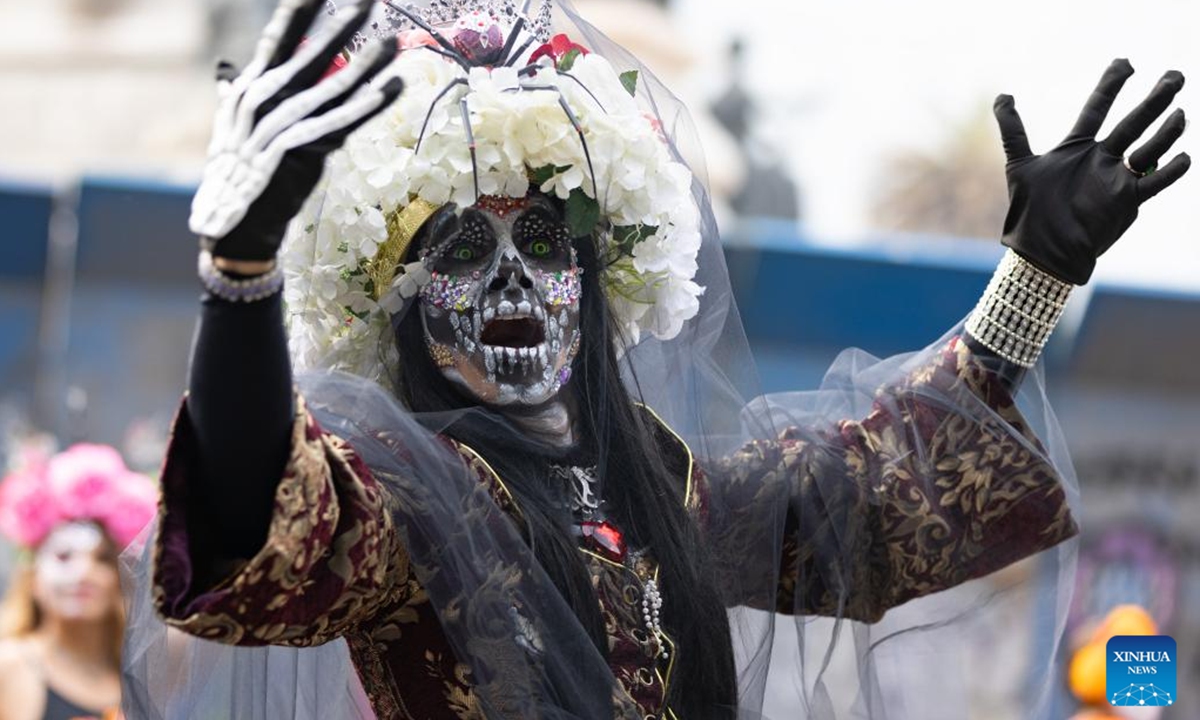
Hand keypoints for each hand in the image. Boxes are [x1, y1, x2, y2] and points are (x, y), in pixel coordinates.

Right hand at [190, 0, 402, 260]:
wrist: (233, 221)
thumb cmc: (238, 172)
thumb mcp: (230, 127)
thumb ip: (233, 95)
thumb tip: (226, 69)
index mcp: (249, 89)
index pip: (277, 41)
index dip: (300, 14)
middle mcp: (262, 100)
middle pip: (310, 54)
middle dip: (342, 26)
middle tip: (370, 0)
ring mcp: (280, 125)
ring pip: (332, 88)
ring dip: (366, 65)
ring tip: (392, 41)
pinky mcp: (298, 151)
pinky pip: (339, 124)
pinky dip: (365, 107)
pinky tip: (387, 89)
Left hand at [993, 59, 1189, 284]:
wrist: (1041, 250)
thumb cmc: (1030, 210)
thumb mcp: (1019, 165)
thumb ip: (1013, 130)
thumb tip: (1003, 95)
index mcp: (1078, 147)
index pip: (1098, 108)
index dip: (1111, 85)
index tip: (1126, 62)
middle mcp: (1102, 159)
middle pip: (1132, 123)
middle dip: (1154, 100)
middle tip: (1176, 76)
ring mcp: (1116, 179)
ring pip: (1148, 150)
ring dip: (1165, 133)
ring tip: (1179, 114)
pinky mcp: (1126, 201)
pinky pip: (1154, 184)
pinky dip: (1170, 172)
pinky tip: (1184, 157)